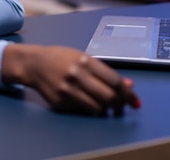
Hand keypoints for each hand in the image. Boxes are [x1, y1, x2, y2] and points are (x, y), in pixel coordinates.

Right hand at [1, 44, 139, 115]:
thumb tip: (129, 85)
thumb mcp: (84, 59)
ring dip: (105, 110)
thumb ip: (106, 72)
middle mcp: (77, 76)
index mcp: (86, 61)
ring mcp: (68, 90)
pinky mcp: (60, 102)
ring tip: (105, 107)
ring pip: (97, 108)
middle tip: (120, 108)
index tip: (134, 102)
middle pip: (108, 97)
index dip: (128, 94)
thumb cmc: (62, 58)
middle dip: (119, 106)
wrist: (34, 64)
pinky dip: (89, 109)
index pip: (114, 81)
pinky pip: (82, 110)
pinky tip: (87, 103)